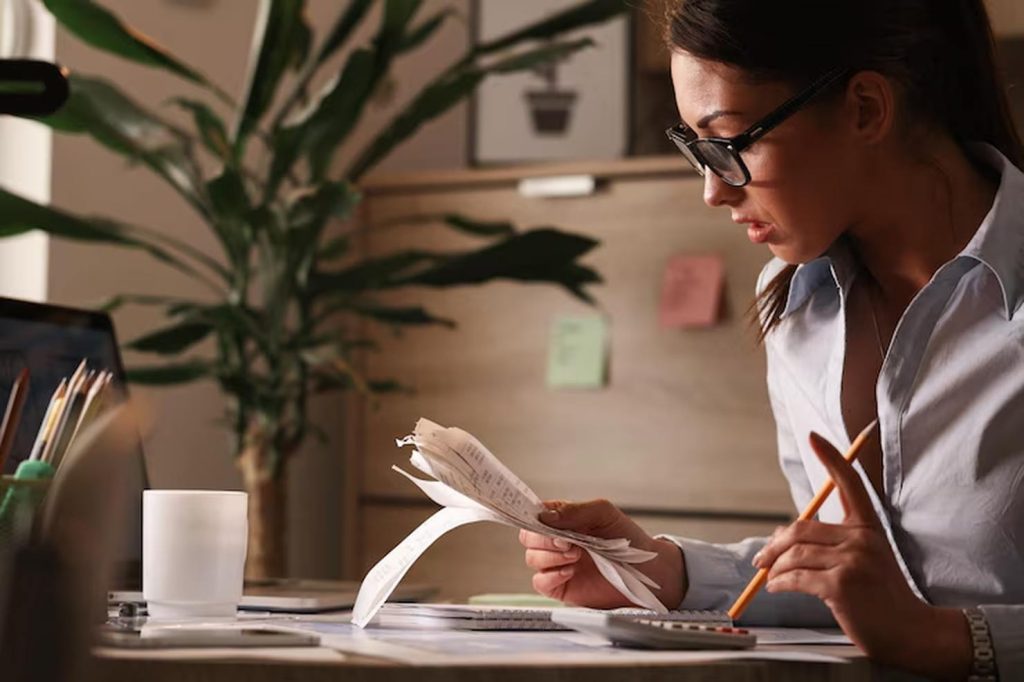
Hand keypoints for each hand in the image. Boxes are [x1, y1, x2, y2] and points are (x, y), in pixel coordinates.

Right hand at [518, 499, 684, 608]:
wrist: (647, 571)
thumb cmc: (628, 539)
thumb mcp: (603, 513)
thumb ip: (574, 511)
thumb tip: (545, 516)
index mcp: (564, 520)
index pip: (535, 515)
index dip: (532, 516)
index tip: (540, 519)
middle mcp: (557, 542)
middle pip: (528, 537)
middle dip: (543, 538)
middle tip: (566, 541)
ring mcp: (558, 564)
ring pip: (532, 558)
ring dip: (551, 556)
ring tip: (576, 555)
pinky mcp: (561, 587)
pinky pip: (541, 582)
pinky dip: (551, 575)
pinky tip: (570, 571)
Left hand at [753, 431, 970, 679]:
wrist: (910, 632)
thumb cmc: (881, 597)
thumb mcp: (863, 560)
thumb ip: (829, 543)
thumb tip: (781, 537)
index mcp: (868, 527)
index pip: (850, 483)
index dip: (832, 457)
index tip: (815, 437)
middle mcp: (862, 538)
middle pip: (800, 528)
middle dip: (774, 546)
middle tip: (761, 560)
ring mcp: (853, 560)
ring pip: (794, 554)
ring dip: (774, 568)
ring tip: (770, 578)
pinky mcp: (841, 585)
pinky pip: (796, 577)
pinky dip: (780, 583)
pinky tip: (777, 588)